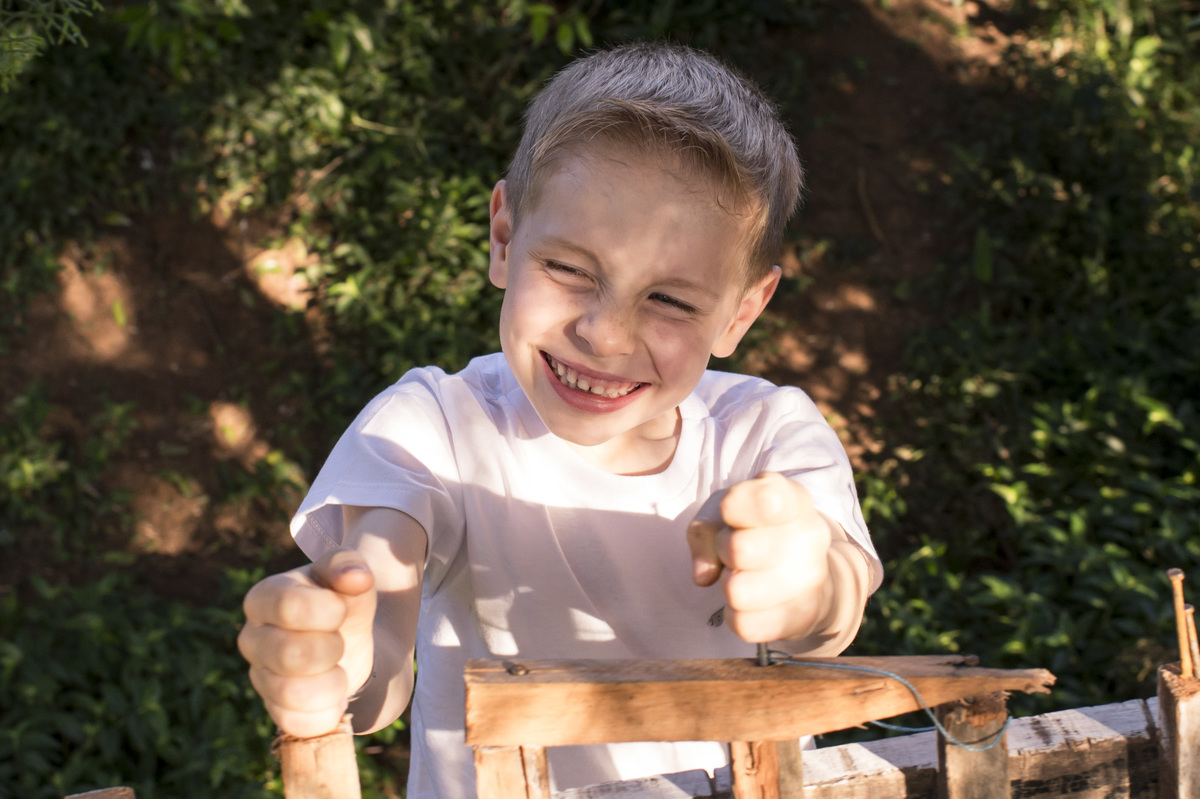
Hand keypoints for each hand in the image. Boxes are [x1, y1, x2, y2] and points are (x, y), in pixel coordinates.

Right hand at [237, 548, 376, 737]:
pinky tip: (335, 694)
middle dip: (331, 648)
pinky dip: (328, 711)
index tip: (341, 610)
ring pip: (292, 694)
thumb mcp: (349, 577)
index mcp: (263, 597)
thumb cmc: (343, 601)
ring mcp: (260, 678)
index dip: (328, 611)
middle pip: (290, 654)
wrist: (352, 642)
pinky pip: (298, 723)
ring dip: (332, 682)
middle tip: (339, 641)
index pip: (288, 607)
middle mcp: (252, 639)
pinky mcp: (275, 710)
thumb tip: (356, 576)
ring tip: (338, 669)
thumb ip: (349, 566)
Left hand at [686, 472, 833, 642]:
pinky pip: (745, 625)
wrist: (801, 569)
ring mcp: (812, 578)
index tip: (729, 511)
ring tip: (743, 574)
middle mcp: (810, 534)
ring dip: (728, 585)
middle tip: (735, 549)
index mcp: (791, 498)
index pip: (766, 501)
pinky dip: (736, 615)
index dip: (735, 506)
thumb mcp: (722, 514)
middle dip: (724, 550)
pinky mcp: (804, 616)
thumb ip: (705, 531)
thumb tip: (703, 575)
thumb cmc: (753, 530)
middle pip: (740, 550)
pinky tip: (751, 601)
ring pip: (738, 592)